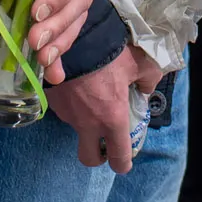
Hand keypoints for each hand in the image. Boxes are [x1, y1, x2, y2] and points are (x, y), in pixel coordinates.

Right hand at [48, 46, 146, 172]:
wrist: (72, 38)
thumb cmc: (109, 52)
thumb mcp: (139, 63)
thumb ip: (148, 79)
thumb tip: (146, 88)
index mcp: (113, 119)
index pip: (119, 157)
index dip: (123, 163)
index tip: (123, 161)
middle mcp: (88, 124)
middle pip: (89, 158)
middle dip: (97, 155)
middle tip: (103, 141)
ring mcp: (67, 115)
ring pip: (76, 130)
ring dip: (84, 122)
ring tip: (90, 97)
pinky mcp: (52, 102)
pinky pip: (64, 110)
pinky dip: (72, 104)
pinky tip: (77, 86)